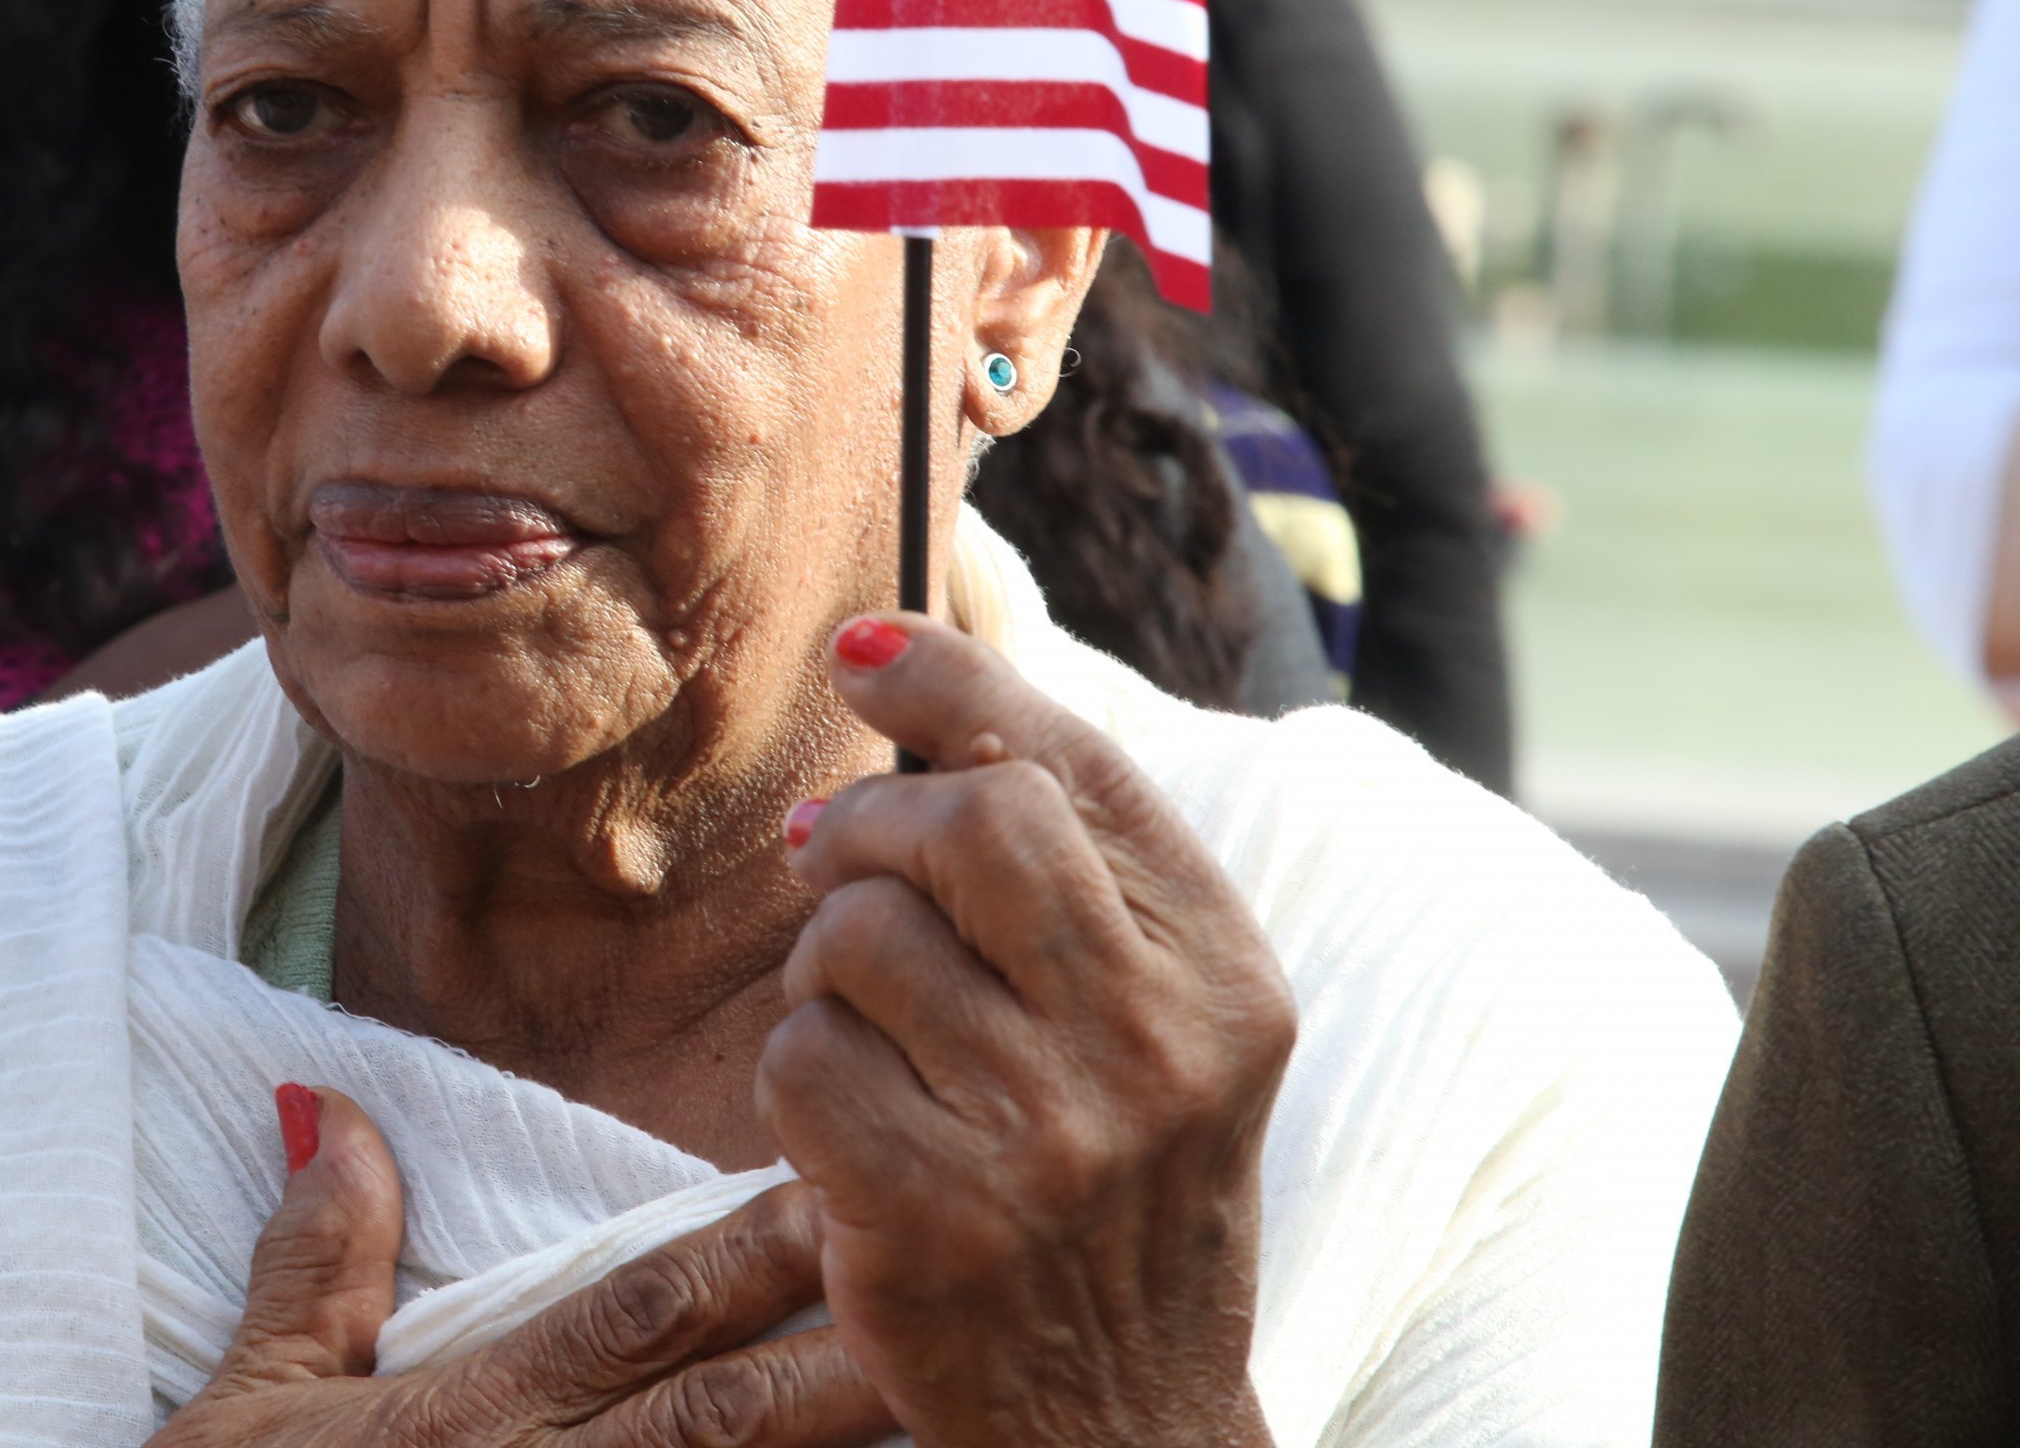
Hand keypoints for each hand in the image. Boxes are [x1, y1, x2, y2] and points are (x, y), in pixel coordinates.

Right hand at [153, 1087, 893, 1447]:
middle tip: (955, 1272)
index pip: (631, 1319)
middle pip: (721, 1420)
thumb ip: (311, 1268)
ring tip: (955, 1409)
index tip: (834, 1188)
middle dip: (841, 1349)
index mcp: (465, 1428)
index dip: (741, 1255)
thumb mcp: (239, 1411)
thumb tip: (344, 1114)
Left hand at [755, 617, 1293, 1447]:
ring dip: (824, 966)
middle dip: (870, 827)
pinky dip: (794, 1075)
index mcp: (1225, 978)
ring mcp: (1045, 1137)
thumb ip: (1065, 866)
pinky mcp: (932, 1215)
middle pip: (967, 824)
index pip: (1080, 768)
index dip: (956, 685)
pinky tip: (847, 1128)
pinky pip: (797, 1055)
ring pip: (858, 934)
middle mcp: (1154, 1047)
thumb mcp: (1154, 1025)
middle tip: (838, 869)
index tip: (866, 650)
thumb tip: (884, 680)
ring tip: (868, 1030)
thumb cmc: (1112, 1189)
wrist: (1120, 1425)